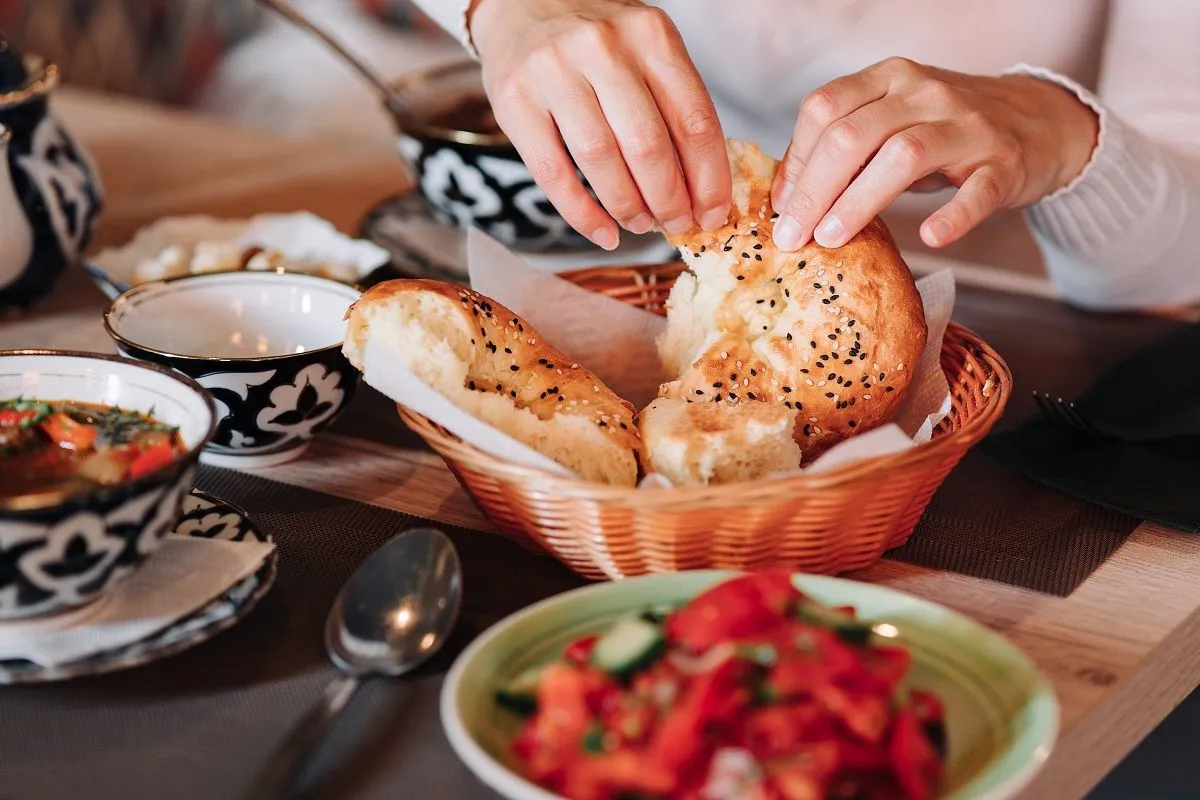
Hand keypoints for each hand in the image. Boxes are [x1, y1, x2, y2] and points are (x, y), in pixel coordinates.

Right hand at [469, 0, 730, 249]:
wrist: (522, 3)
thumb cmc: (599, 41)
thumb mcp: (646, 50)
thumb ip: (674, 104)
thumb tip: (702, 189)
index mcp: (650, 36)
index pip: (693, 120)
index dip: (709, 179)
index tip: (713, 214)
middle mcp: (603, 48)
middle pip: (648, 146)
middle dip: (670, 200)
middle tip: (677, 225)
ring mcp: (553, 72)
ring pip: (600, 160)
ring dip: (628, 206)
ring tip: (641, 224)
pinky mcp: (514, 100)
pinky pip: (553, 172)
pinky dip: (582, 214)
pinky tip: (604, 232)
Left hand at [770, 57, 1098, 250]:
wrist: (1039, 122)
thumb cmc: (947, 131)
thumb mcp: (892, 122)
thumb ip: (844, 148)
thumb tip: (786, 196)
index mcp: (889, 78)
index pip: (825, 108)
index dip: (795, 159)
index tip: (781, 206)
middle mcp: (925, 92)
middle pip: (853, 135)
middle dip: (814, 189)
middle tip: (793, 236)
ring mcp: (968, 125)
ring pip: (902, 155)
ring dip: (859, 201)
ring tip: (831, 238)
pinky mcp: (1004, 162)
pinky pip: (977, 189)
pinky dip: (953, 215)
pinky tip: (931, 237)